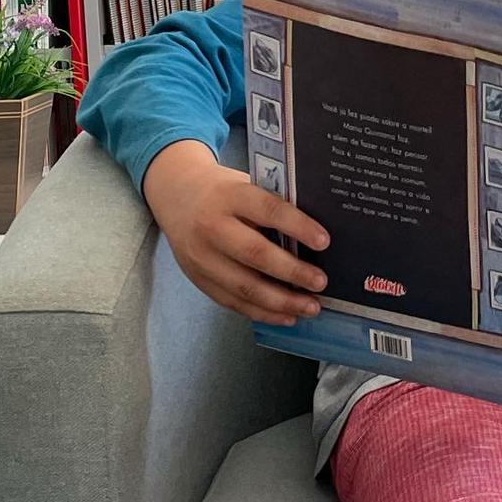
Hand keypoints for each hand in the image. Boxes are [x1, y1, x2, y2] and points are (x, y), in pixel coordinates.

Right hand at [142, 139, 329, 325]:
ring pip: (244, 286)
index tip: (324, 242)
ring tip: (311, 307)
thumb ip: (274, 205)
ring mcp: (201, 257)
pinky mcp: (198, 279)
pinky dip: (262, 313)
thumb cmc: (224, 191)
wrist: (176, 195)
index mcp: (230, 196)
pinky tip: (287, 316)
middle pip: (255, 254)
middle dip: (292, 272)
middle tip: (321, 282)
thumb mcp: (245, 185)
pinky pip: (233, 302)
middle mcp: (211, 227)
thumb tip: (317, 236)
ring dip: (281, 302)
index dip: (298, 227)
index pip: (268, 211)